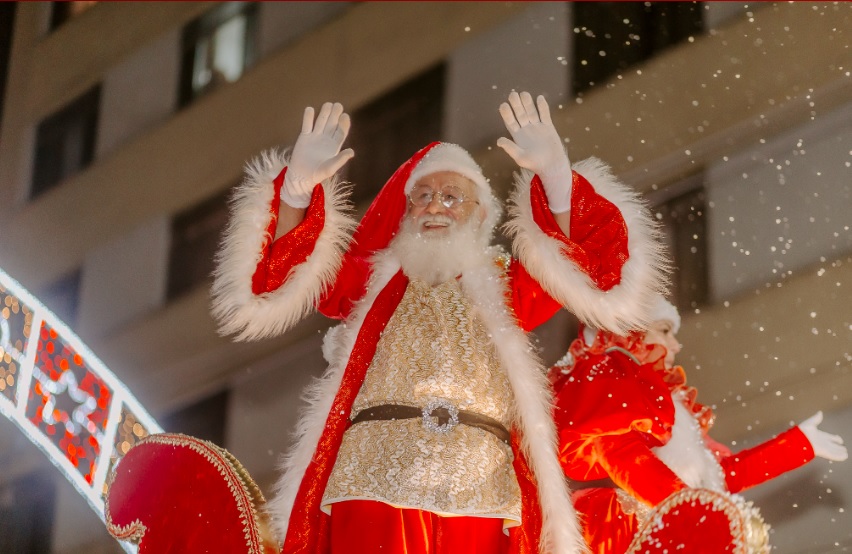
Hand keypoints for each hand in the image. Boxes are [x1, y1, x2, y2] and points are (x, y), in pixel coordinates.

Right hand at [282, 102, 353, 207]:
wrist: (301, 176)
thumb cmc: (318, 174)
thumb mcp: (330, 168)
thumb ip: (340, 159)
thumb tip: (352, 152)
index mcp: (334, 146)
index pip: (340, 132)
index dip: (343, 124)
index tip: (345, 116)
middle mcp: (326, 139)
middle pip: (332, 124)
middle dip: (335, 115)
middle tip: (338, 105)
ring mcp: (315, 137)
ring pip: (320, 122)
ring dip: (324, 113)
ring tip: (328, 105)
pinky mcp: (304, 137)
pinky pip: (307, 125)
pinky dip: (308, 117)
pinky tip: (310, 109)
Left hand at [497, 91, 571, 212]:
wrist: (552, 166)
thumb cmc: (535, 164)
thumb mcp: (520, 157)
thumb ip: (510, 148)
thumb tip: (498, 140)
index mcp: (517, 136)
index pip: (510, 121)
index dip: (507, 113)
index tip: (503, 105)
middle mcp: (526, 129)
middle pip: (520, 114)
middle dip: (516, 104)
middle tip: (512, 94)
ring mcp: (537, 127)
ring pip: (531, 112)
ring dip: (527, 103)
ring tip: (523, 94)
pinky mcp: (548, 126)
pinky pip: (544, 114)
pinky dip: (542, 107)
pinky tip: (539, 99)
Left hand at [800, 411, 847, 461]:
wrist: (798, 440)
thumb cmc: (802, 431)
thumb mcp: (810, 423)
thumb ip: (816, 418)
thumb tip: (820, 412)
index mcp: (819, 436)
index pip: (830, 437)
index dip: (835, 439)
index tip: (840, 440)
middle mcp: (822, 442)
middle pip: (833, 445)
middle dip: (838, 447)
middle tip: (844, 449)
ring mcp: (823, 448)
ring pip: (834, 450)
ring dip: (840, 452)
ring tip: (846, 454)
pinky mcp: (824, 453)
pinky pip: (834, 455)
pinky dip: (839, 456)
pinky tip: (845, 456)